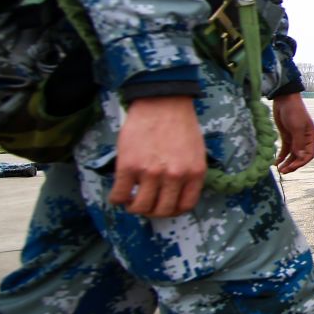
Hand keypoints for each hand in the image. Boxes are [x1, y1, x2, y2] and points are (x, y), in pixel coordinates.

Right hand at [110, 95, 205, 218]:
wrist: (161, 101)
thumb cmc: (180, 124)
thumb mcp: (196, 151)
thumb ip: (189, 173)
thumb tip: (177, 194)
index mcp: (194, 173)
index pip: (184, 206)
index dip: (172, 211)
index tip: (164, 207)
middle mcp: (174, 176)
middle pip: (161, 211)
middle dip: (152, 211)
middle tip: (145, 203)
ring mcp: (151, 172)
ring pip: (140, 207)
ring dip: (134, 207)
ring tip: (131, 199)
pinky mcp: (129, 166)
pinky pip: (120, 195)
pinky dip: (117, 199)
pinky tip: (119, 194)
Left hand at [273, 92, 313, 172]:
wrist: (284, 99)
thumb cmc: (294, 112)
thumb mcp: (297, 127)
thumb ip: (298, 143)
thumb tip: (300, 157)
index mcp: (311, 138)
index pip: (309, 155)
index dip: (301, 163)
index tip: (291, 167)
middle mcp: (304, 140)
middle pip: (300, 157)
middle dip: (293, 165)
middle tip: (283, 171)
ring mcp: (295, 138)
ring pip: (292, 155)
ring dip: (287, 163)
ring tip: (279, 170)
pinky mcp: (286, 136)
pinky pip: (285, 150)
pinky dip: (281, 157)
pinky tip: (276, 162)